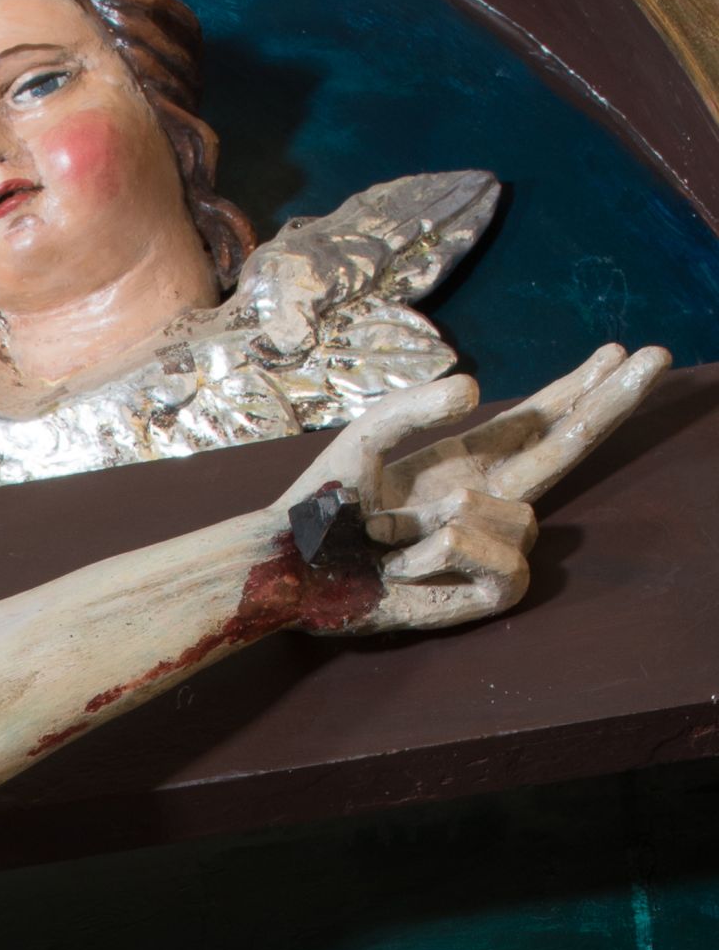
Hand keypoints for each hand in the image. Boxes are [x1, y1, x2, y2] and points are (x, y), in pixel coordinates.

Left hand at [293, 343, 665, 637]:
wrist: (293, 566)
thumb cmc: (324, 505)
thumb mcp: (369, 437)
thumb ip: (417, 405)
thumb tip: (475, 390)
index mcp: (466, 462)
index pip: (537, 422)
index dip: (577, 389)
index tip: (619, 352)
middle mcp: (485, 500)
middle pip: (566, 449)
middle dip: (610, 403)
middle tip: (656, 357)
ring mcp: (485, 548)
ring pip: (522, 517)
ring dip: (454, 521)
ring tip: (399, 536)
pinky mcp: (479, 597)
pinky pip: (507, 567)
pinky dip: (454, 559)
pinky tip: (413, 565)